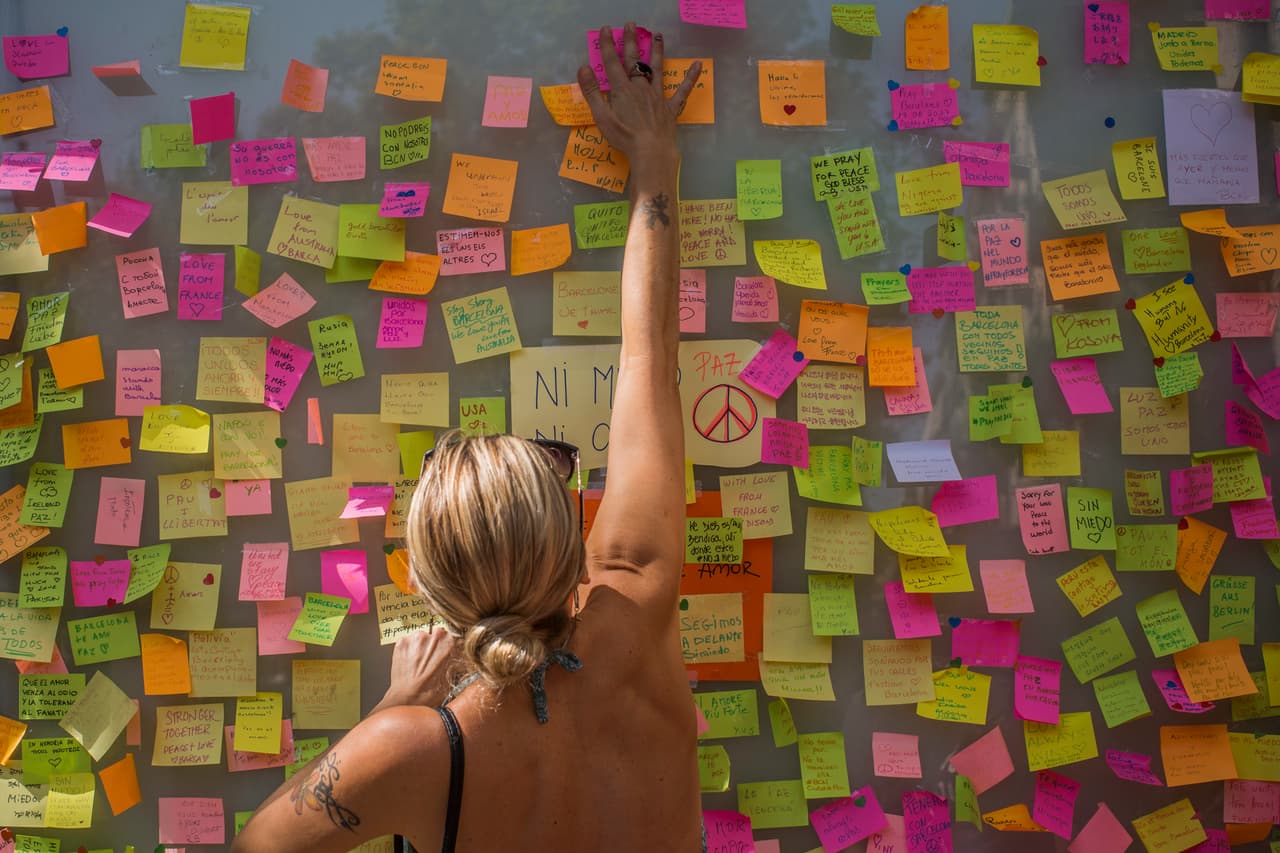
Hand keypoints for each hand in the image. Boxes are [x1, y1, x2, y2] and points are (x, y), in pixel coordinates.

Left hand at [372, 627, 458, 711]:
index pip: (449, 635)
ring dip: (420, 647)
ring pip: (420, 637)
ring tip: (418, 663)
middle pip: (434, 634)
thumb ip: (454, 661)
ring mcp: (415, 638)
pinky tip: (409, 662)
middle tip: (429, 660)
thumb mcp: (451, 677)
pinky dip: (408, 650)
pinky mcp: (401, 643)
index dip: (445, 645)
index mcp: (448, 642)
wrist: (407, 698)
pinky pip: (407, 642)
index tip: (442, 651)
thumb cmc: (429, 691)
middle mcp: (432, 636)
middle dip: (432, 645)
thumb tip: (458, 657)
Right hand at [577, 23, 700, 170]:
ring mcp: (657, 96)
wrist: (650, 151)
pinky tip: (698, 65)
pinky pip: (682, 90)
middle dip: (632, 41)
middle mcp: (640, 88)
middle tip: (631, 25)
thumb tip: (583, 68)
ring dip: (657, 51)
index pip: (612, 63)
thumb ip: (592, 92)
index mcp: (622, 90)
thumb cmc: (624, 137)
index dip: (608, 45)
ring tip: (658, 36)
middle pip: (635, 61)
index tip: (606, 29)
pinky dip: (690, 77)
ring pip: (657, 69)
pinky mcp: (670, 107)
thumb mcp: (602, 116)